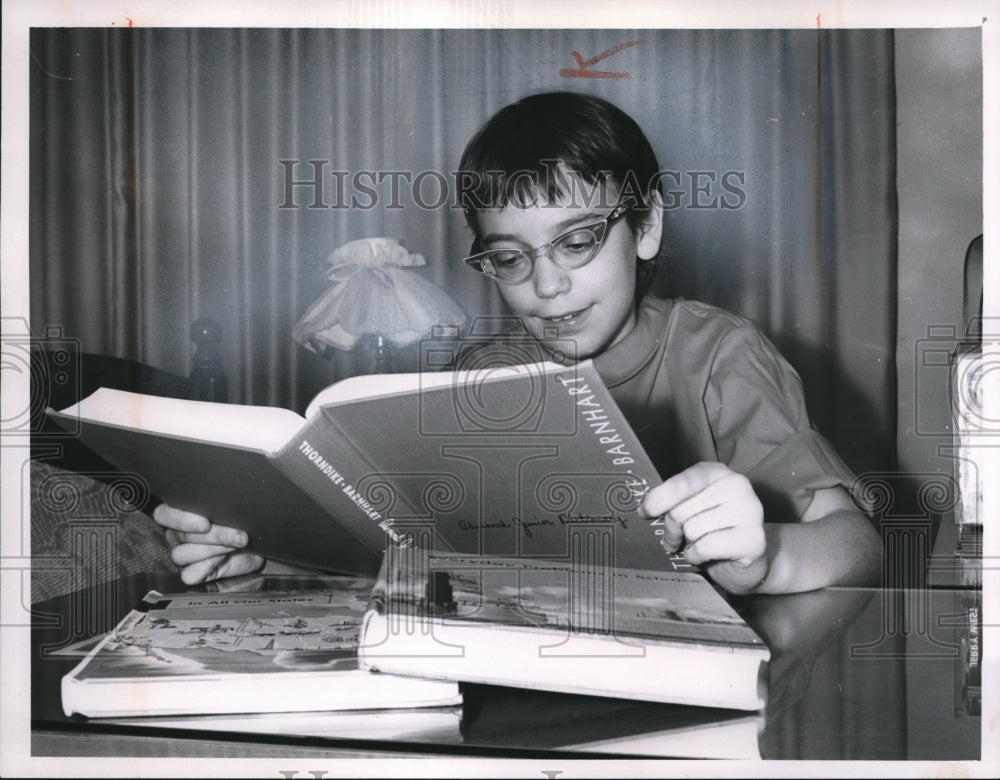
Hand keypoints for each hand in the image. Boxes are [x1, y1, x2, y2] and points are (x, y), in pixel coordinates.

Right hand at [152, 504, 265, 584]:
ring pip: (181, 554)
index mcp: (180, 514)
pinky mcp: (192, 573)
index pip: (164, 514)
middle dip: (214, 535)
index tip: (206, 524)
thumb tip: (225, 505)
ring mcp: (182, 555)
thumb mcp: (232, 511)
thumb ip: (221, 506)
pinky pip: (188, 574)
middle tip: (238, 535)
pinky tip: (224, 559)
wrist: (257, 547)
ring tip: (237, 544)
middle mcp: (177, 534)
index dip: (181, 520)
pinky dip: (207, 567)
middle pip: (181, 535)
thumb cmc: (241, 524)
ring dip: (214, 549)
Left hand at [640, 462, 767, 593]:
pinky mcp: (753, 539)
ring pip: (692, 530)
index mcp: (718, 472)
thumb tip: (645, 507)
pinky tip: (704, 557)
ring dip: (687, 544)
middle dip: (671, 529)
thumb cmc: (713, 530)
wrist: (748, 561)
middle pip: (681, 509)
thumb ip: (674, 500)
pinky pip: (705, 547)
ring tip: (696, 546)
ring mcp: (749, 511)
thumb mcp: (692, 507)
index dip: (658, 499)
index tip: (644, 513)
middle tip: (673, 540)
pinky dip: (696, 557)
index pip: (682, 483)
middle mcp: (737, 485)